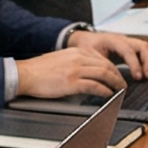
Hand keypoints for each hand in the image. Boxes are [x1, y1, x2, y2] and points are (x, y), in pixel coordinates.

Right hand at [14, 47, 128, 98]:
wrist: (25, 74)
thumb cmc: (39, 70)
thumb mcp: (60, 59)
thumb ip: (75, 62)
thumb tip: (88, 73)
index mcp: (75, 51)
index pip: (101, 58)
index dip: (113, 68)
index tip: (117, 75)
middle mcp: (77, 58)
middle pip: (106, 65)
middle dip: (118, 76)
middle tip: (123, 84)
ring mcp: (75, 70)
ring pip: (104, 74)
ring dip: (115, 83)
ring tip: (120, 90)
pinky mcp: (72, 83)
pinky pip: (95, 86)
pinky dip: (105, 91)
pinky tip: (108, 95)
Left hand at [67, 29, 147, 77]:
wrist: (85, 39)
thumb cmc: (87, 46)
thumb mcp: (89, 54)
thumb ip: (101, 65)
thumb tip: (112, 78)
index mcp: (113, 40)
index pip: (128, 50)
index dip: (135, 64)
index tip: (138, 77)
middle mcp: (124, 39)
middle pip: (142, 46)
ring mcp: (129, 43)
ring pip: (146, 48)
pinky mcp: (131, 49)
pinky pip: (144, 53)